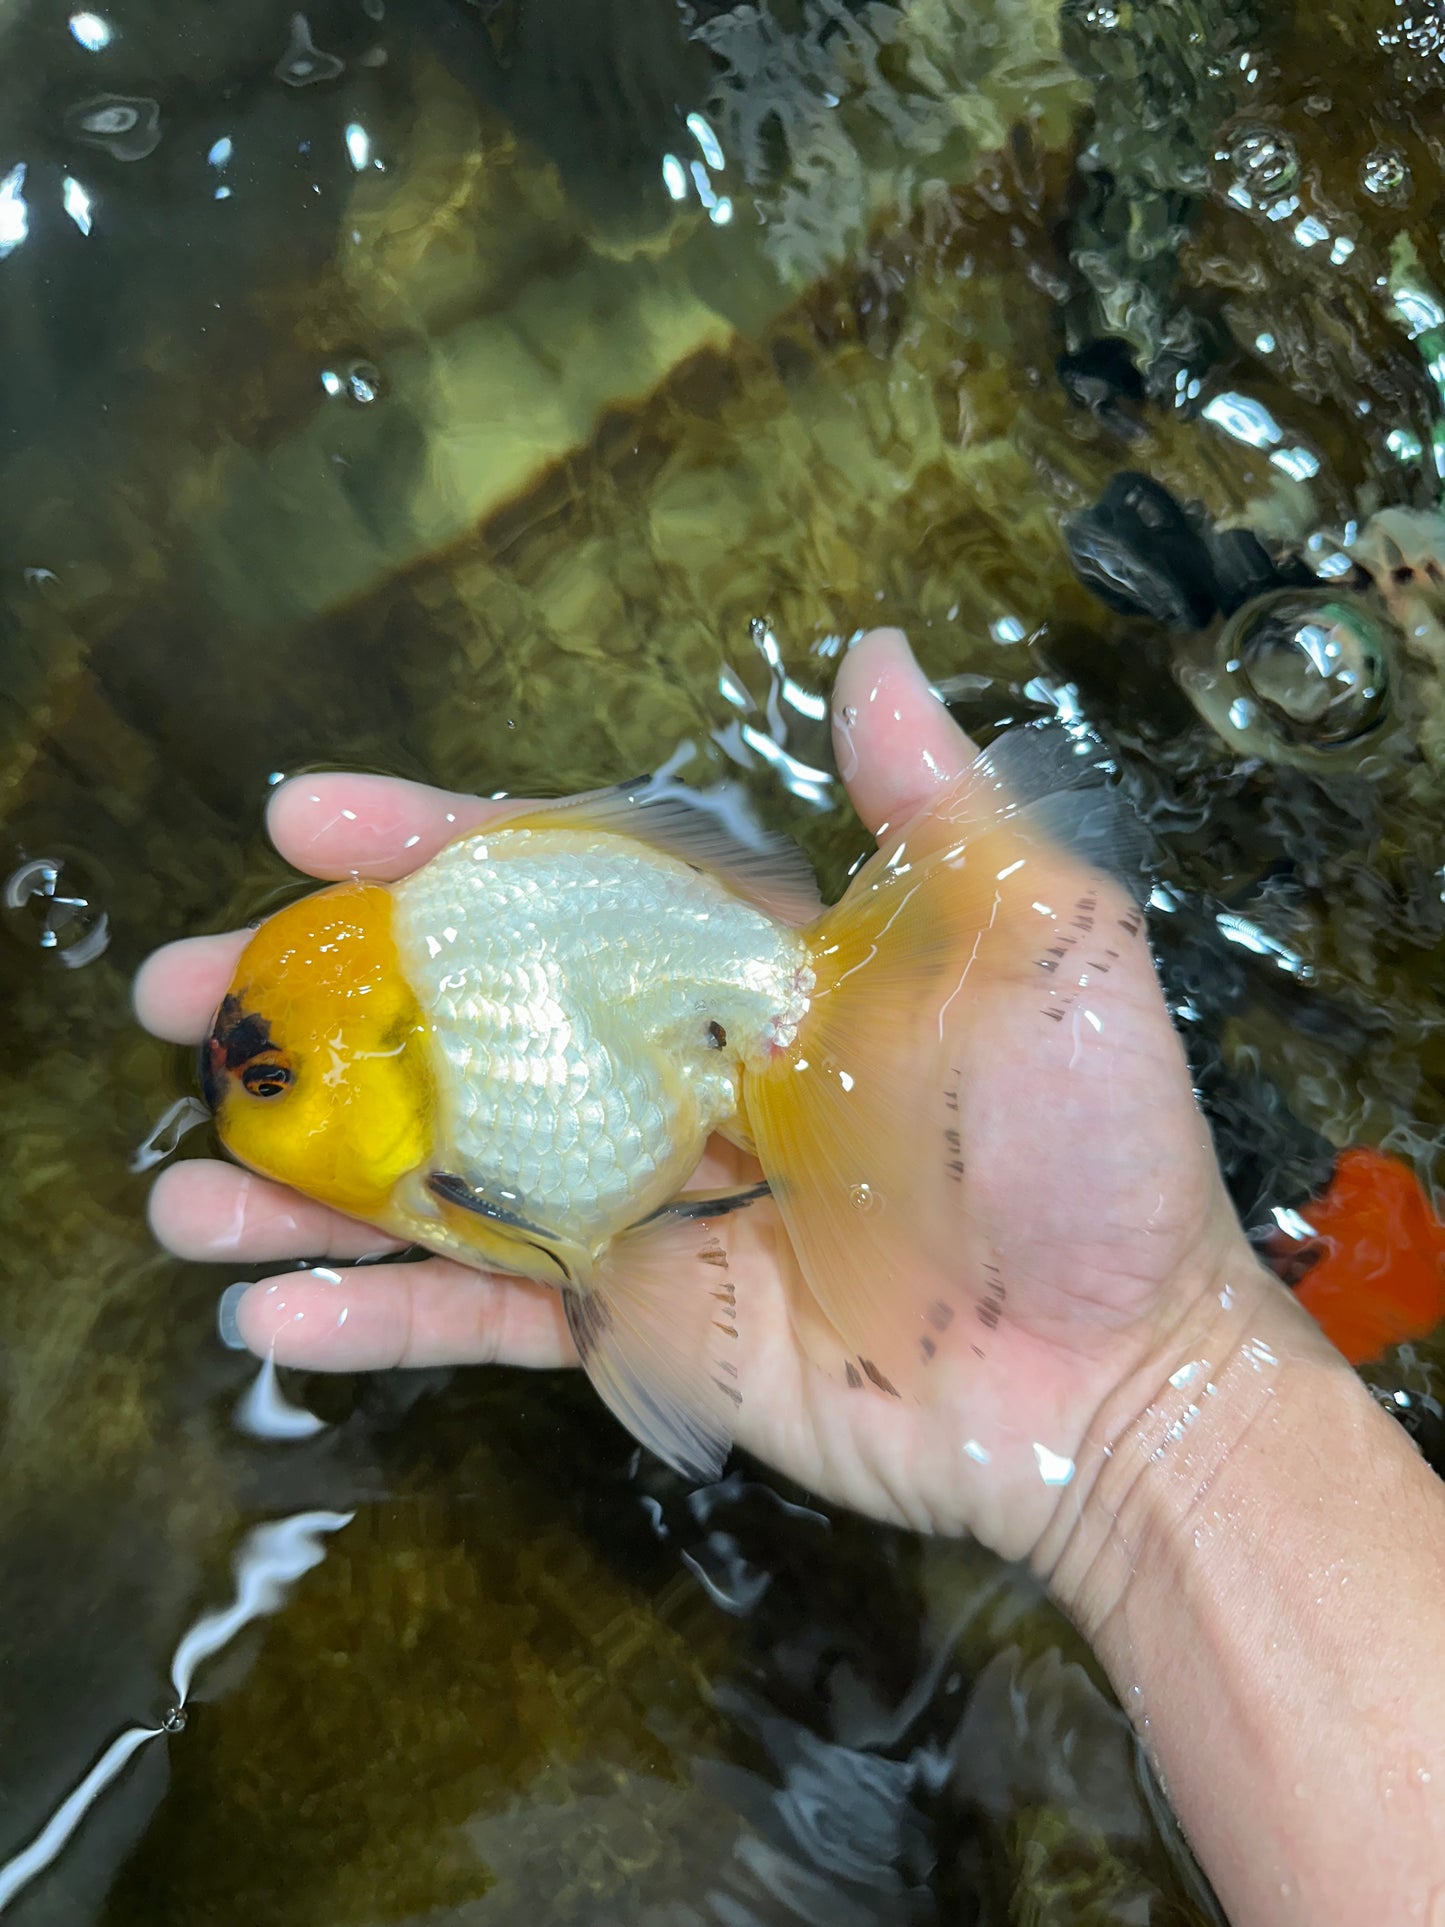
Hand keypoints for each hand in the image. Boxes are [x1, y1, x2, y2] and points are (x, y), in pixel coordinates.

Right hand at [136, 629, 1263, 1559]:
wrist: (1114, 1376)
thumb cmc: (1091, 1152)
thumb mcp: (1039, 945)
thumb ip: (936, 808)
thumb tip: (873, 650)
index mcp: (745, 971)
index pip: (559, 883)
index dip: (431, 845)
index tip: (305, 820)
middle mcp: (675, 1076)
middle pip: (458, 1024)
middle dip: (311, 1008)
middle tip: (174, 998)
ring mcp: (646, 1208)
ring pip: (441, 1177)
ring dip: (303, 1186)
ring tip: (176, 1191)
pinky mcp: (641, 1329)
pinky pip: (486, 1315)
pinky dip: (378, 1320)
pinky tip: (265, 1324)